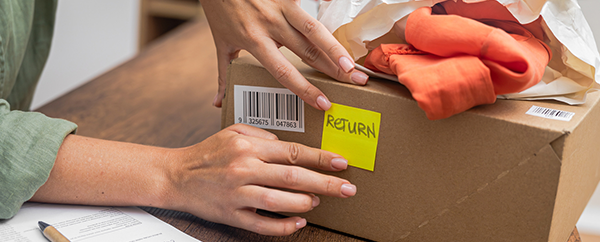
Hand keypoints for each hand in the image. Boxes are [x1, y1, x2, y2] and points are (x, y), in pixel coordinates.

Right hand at [164, 124, 356, 235]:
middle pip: (292, 177)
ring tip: (319, 202)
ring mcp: (236, 194)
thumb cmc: (207, 153)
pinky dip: (283, 225)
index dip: (319, 158)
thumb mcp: (233, 131)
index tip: (340, 162)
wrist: (176, 176)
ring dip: (305, 203)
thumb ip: (262, 134)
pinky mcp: (230, 215)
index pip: (291, 151)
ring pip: (279, 201)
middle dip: (324, 183)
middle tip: (347, 188)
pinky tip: (299, 222)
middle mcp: (243, 169)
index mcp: (247, 147)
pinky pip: (261, 224)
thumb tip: (288, 146)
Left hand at [200, 0, 368, 109]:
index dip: (305, 89)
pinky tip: (346, 24)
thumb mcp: (221, 41)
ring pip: (314, 28)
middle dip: (333, 69)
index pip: (283, 71)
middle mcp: (270, 23)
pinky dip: (330, 5)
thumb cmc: (219, 8)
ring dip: (336, 47)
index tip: (324, 103)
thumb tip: (219, 102)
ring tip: (353, 63)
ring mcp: (281, 4)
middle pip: (307, 50)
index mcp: (254, 40)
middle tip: (355, 83)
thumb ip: (224, 71)